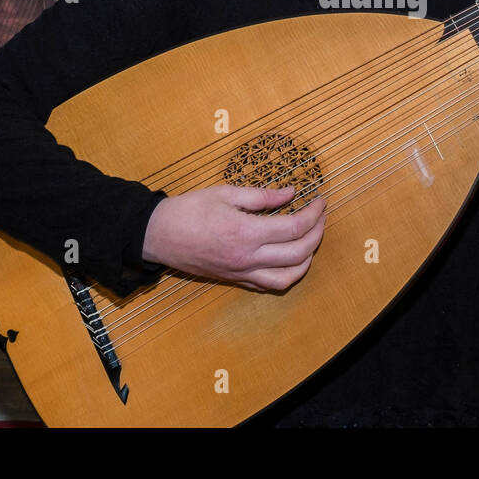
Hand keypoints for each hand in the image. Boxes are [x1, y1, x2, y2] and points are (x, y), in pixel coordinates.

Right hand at [142, 184, 325, 291]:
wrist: (157, 235)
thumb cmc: (188, 210)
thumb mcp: (225, 193)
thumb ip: (262, 196)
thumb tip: (291, 192)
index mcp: (246, 232)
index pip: (294, 228)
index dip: (314, 214)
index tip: (320, 201)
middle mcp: (247, 257)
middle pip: (298, 254)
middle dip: (317, 234)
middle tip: (321, 217)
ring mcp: (242, 272)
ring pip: (288, 278)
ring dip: (307, 261)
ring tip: (311, 241)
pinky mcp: (235, 280)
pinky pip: (268, 285)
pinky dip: (286, 275)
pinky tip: (290, 260)